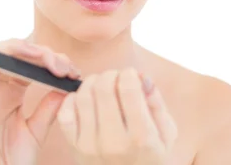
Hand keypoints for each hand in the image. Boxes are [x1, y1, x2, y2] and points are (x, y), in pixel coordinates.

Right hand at [0, 36, 79, 164]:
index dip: (48, 59)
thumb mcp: (36, 132)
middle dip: (38, 53)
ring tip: (40, 54)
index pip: (24, 62)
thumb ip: (48, 108)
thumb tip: (65, 86)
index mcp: (7, 94)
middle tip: (63, 66)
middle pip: (8, 56)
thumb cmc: (12, 163)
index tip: (72, 70)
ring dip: (15, 50)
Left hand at [56, 69, 177, 164]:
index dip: (128, 74)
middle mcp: (114, 142)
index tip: (130, 75)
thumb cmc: (149, 157)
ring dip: (91, 83)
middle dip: (110, 75)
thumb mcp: (165, 135)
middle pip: (103, 88)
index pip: (128, 89)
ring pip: (83, 96)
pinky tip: (84, 100)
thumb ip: (157, 104)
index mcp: (142, 137)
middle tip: (115, 78)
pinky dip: (71, 99)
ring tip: (101, 86)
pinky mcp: (75, 147)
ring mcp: (91, 145)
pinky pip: (65, 113)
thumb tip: (141, 77)